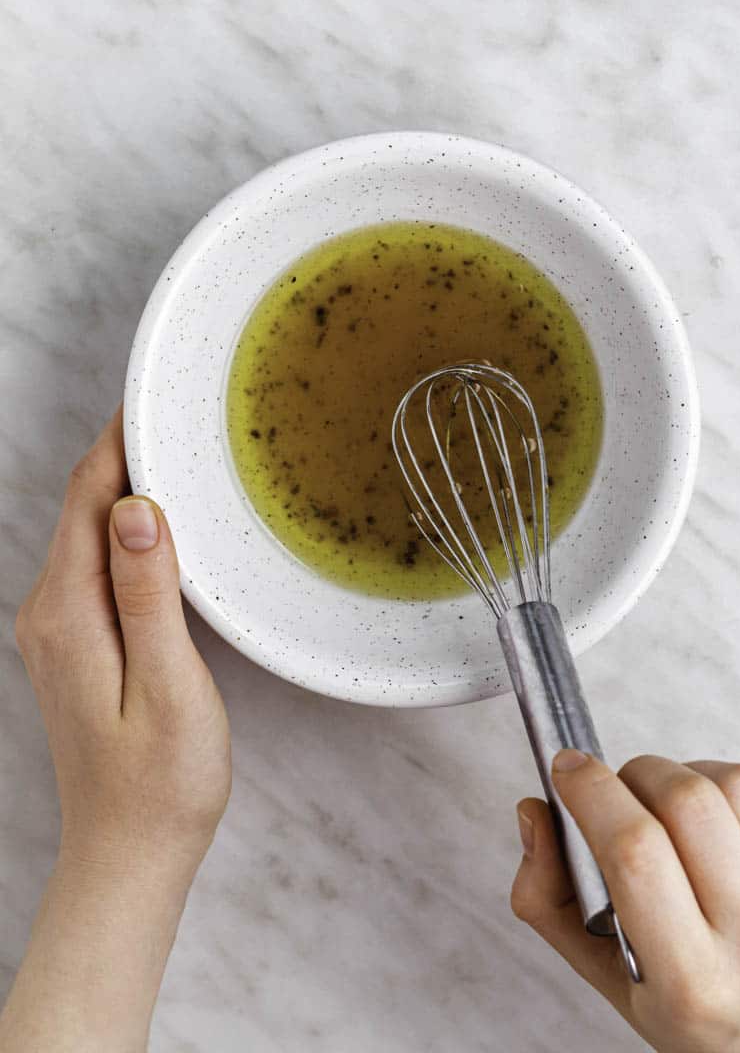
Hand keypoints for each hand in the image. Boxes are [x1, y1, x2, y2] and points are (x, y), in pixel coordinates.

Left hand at [14, 404, 230, 882]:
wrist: (129, 854)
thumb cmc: (161, 781)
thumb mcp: (168, 682)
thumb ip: (147, 592)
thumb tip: (136, 508)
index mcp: (70, 613)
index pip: (90, 499)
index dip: (120, 440)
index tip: (153, 394)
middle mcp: (50, 614)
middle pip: (85, 509)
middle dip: (126, 454)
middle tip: (179, 411)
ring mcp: (57, 631)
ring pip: (90, 534)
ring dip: (128, 490)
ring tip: (178, 452)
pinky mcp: (75, 646)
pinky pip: (95, 566)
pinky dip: (127, 532)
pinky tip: (162, 527)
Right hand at [511, 751, 739, 1052]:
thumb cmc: (698, 1010)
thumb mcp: (610, 979)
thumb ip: (549, 898)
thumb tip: (535, 812)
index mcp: (692, 982)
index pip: (636, 855)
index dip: (593, 794)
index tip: (568, 770)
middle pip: (689, 805)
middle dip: (635, 775)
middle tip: (618, 793)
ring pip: (738, 785)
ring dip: (688, 774)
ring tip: (672, 809)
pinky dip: (732, 783)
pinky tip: (718, 817)